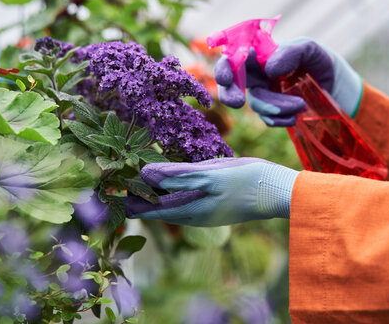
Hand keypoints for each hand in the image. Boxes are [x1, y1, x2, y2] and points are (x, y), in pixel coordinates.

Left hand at [124, 157, 297, 226]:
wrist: (277, 190)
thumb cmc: (245, 181)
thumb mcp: (209, 175)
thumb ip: (176, 175)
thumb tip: (144, 173)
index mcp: (188, 210)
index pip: (147, 209)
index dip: (128, 198)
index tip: (111, 185)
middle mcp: (191, 214)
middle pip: (155, 207)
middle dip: (137, 194)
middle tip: (119, 176)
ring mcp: (202, 209)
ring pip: (167, 202)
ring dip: (151, 191)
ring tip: (136, 175)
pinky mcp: (211, 202)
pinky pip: (182, 198)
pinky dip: (169, 189)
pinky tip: (166, 179)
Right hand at [215, 38, 362, 124]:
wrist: (336, 86)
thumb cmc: (318, 61)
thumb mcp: (309, 50)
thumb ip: (290, 52)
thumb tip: (268, 68)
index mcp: (259, 54)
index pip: (233, 57)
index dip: (224, 67)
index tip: (226, 78)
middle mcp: (256, 75)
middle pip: (230, 84)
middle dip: (229, 94)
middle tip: (238, 102)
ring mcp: (263, 95)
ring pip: (256, 103)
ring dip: (276, 106)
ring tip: (301, 104)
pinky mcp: (272, 112)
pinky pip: (268, 119)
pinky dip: (281, 119)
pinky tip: (296, 117)